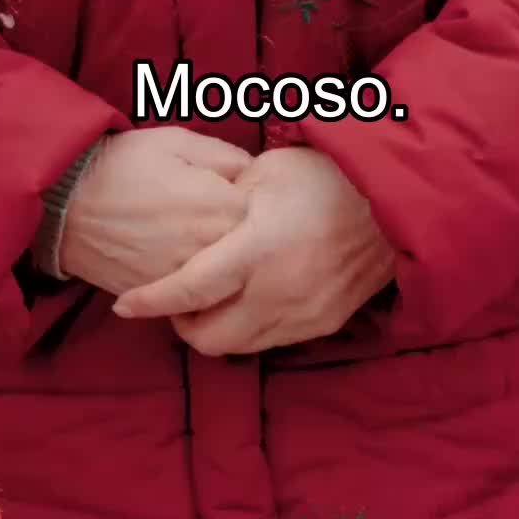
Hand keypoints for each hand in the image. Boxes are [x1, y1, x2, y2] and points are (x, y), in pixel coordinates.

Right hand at [59, 128, 252, 297]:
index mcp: (222, 207)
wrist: (67, 204)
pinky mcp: (163, 297)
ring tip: (194, 233)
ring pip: (224, 276)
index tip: (235, 189)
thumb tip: (254, 172)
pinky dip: (193, 281)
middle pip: (248, 248)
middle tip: (214, 211)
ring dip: (219, 258)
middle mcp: (211, 249)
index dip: (250, 197)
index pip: (263, 210)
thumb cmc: (124, 164)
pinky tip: (178, 256)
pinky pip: (194, 294)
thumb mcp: (178, 141)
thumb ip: (226, 156)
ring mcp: (189, 279)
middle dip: (239, 231)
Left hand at [111, 146, 395, 353]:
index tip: (125, 305)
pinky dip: (250, 328)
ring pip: (240, 346)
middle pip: (209, 337)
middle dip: (182, 324)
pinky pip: (273, 341)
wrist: (393, 200)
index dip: (152, 300)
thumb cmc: (326, 175)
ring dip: (216, 329)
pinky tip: (249, 300)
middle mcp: (279, 290)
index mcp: (259, 248)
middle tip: (175, 299)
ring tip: (210, 299)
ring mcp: (305, 313)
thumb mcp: (266, 172)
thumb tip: (192, 221)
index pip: (191, 288)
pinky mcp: (324, 323)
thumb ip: (224, 201)